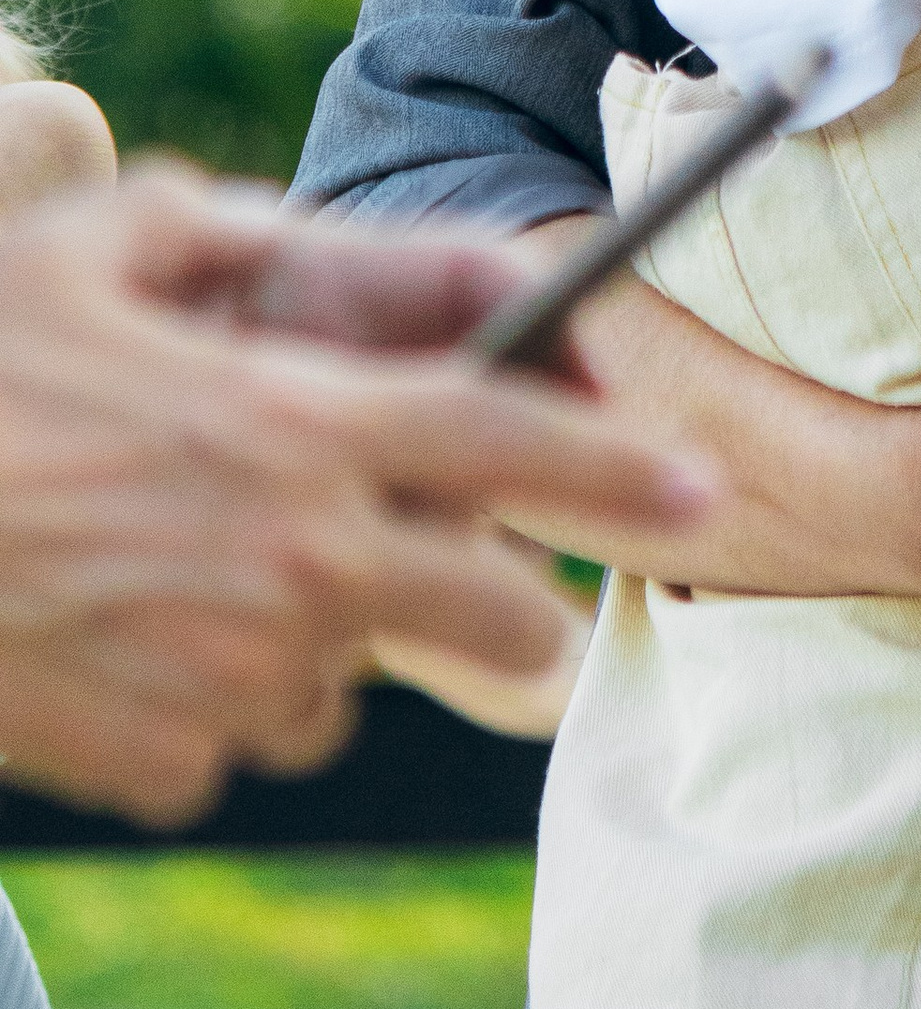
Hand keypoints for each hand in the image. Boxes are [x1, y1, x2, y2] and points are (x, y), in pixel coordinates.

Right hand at [0, 173, 712, 823]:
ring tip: (208, 568)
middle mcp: (285, 561)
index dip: (618, 466)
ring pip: (358, 687)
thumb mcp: (132, 245)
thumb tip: (486, 273)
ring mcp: (224, 677)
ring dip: (323, 644)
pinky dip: (210, 703)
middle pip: (493, 621)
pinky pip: (239, 744)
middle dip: (503, 605)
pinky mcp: (156, 763)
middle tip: (456, 571)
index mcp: (289, 423)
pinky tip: (133, 632)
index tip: (700, 487)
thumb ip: (326, 255)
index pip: (503, 442)